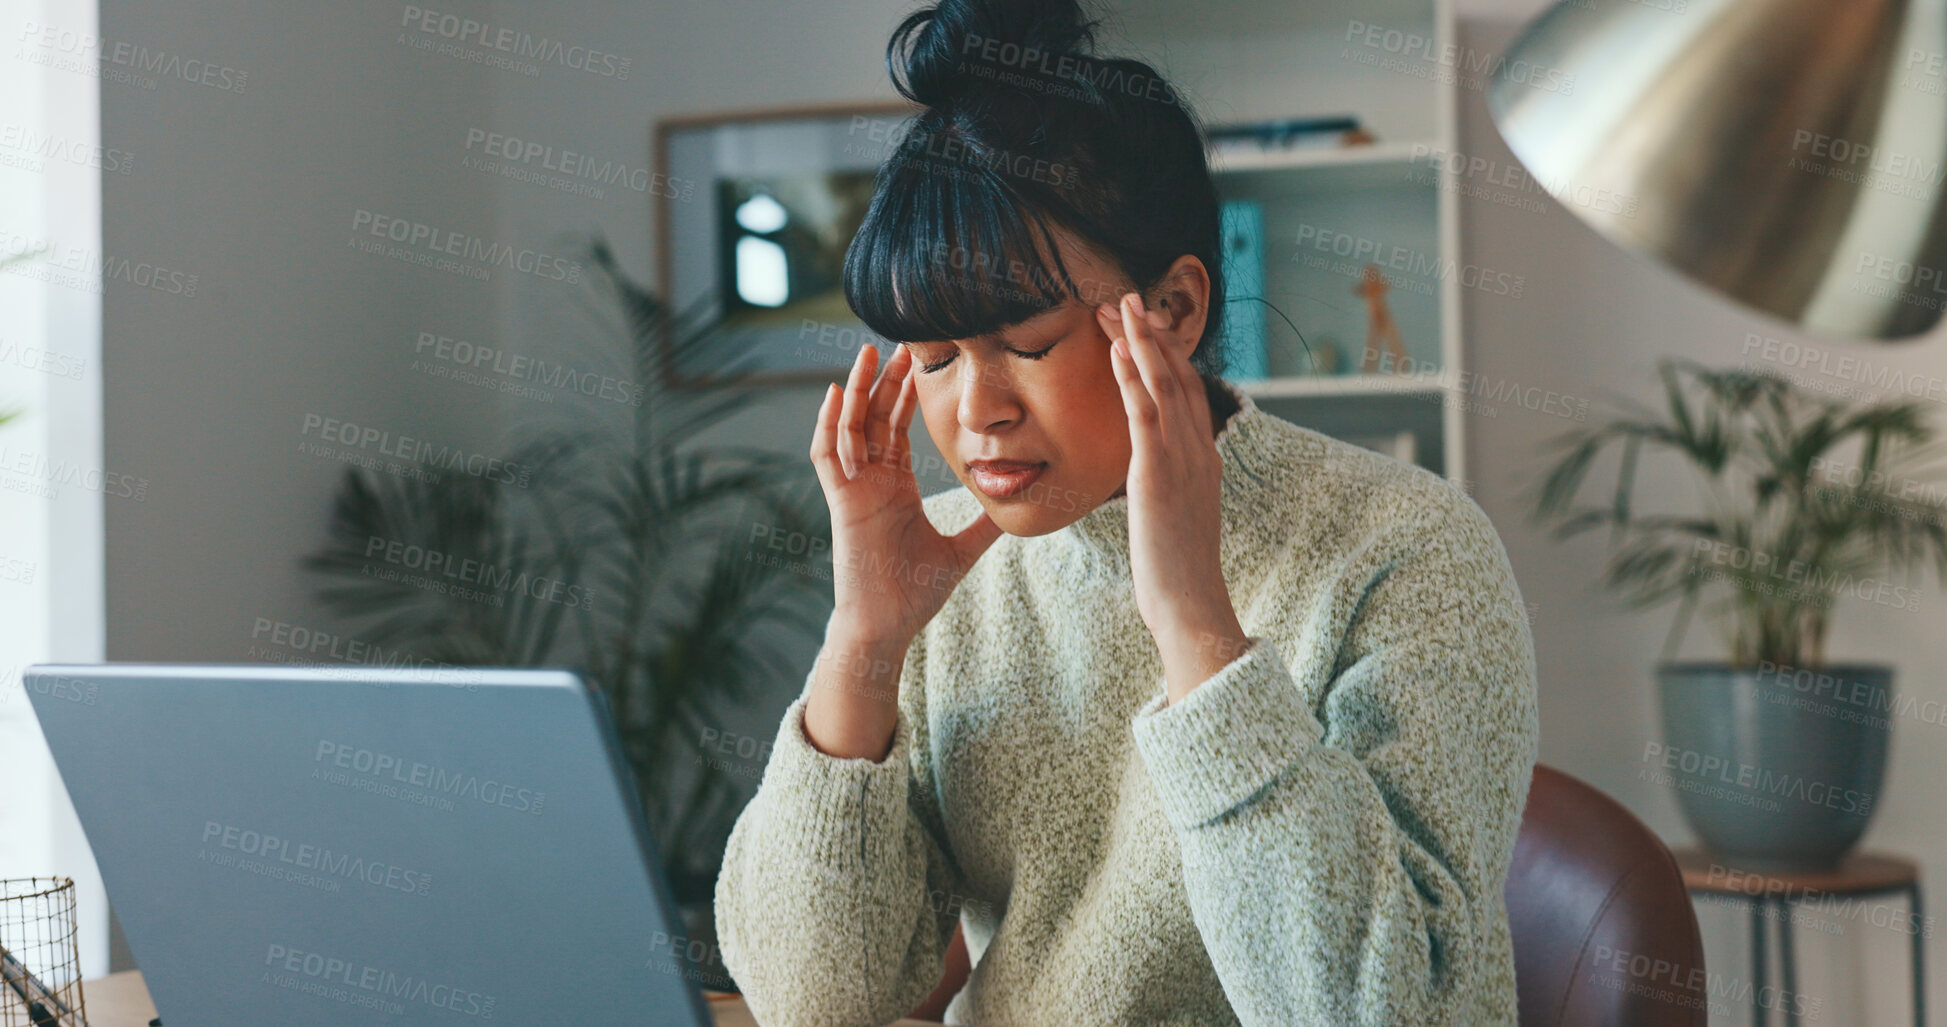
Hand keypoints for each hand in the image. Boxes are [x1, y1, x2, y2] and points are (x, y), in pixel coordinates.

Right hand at [809, 343, 1005, 648]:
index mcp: (894, 487)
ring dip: (856, 389)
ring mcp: (853, 490)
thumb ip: (984, 525)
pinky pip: (828, 456)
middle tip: (901, 340)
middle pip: (874, 417)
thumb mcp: (962, 549)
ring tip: (867, 352)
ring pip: (848, 427)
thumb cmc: (914, 593)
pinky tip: (834, 393)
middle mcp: (871, 481)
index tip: (921, 361)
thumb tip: (1017, 507)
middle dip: (885, 379)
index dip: (906, 394)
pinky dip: (828, 424)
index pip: (897, 428)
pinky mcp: (841, 503)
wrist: (888, 625)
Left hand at [1096, 293, 1247, 702]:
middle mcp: (1199, 451)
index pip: (1189, 393)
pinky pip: (1144, 412)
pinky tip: (1116, 350)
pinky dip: (1132, 376)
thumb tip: (1155, 481)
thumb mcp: (1176, 520)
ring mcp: (1182, 459)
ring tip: (1119, 305)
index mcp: (1204, 461)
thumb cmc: (1176, 574)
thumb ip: (1170, 490)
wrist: (1190, 606)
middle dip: (1152, 334)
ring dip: (1140, 340)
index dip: (1168, 357)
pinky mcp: (1158, 473)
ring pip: (1164, 383)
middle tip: (1128, 299)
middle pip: (1178, 377)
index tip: (1145, 327)